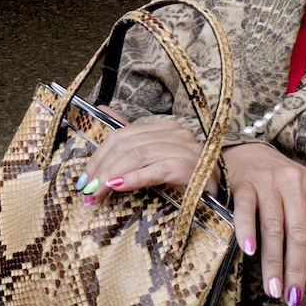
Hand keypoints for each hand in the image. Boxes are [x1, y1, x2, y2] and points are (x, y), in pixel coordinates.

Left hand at [83, 115, 209, 203]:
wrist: (221, 196)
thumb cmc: (187, 178)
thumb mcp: (156, 157)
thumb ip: (131, 137)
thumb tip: (103, 110)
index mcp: (164, 128)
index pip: (121, 135)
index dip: (98, 157)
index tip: (83, 180)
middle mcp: (175, 133)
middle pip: (126, 145)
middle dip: (101, 168)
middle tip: (86, 191)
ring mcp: (185, 149)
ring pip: (137, 156)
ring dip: (111, 176)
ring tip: (97, 193)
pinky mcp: (190, 167)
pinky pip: (156, 170)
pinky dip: (134, 178)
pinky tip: (118, 187)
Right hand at [222, 141, 305, 305]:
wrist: (249, 153)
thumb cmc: (284, 187)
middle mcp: (295, 181)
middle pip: (299, 233)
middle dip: (297, 269)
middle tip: (292, 299)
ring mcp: (268, 181)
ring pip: (274, 227)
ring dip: (273, 262)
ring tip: (273, 289)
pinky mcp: (244, 182)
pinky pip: (246, 209)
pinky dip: (247, 231)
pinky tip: (248, 252)